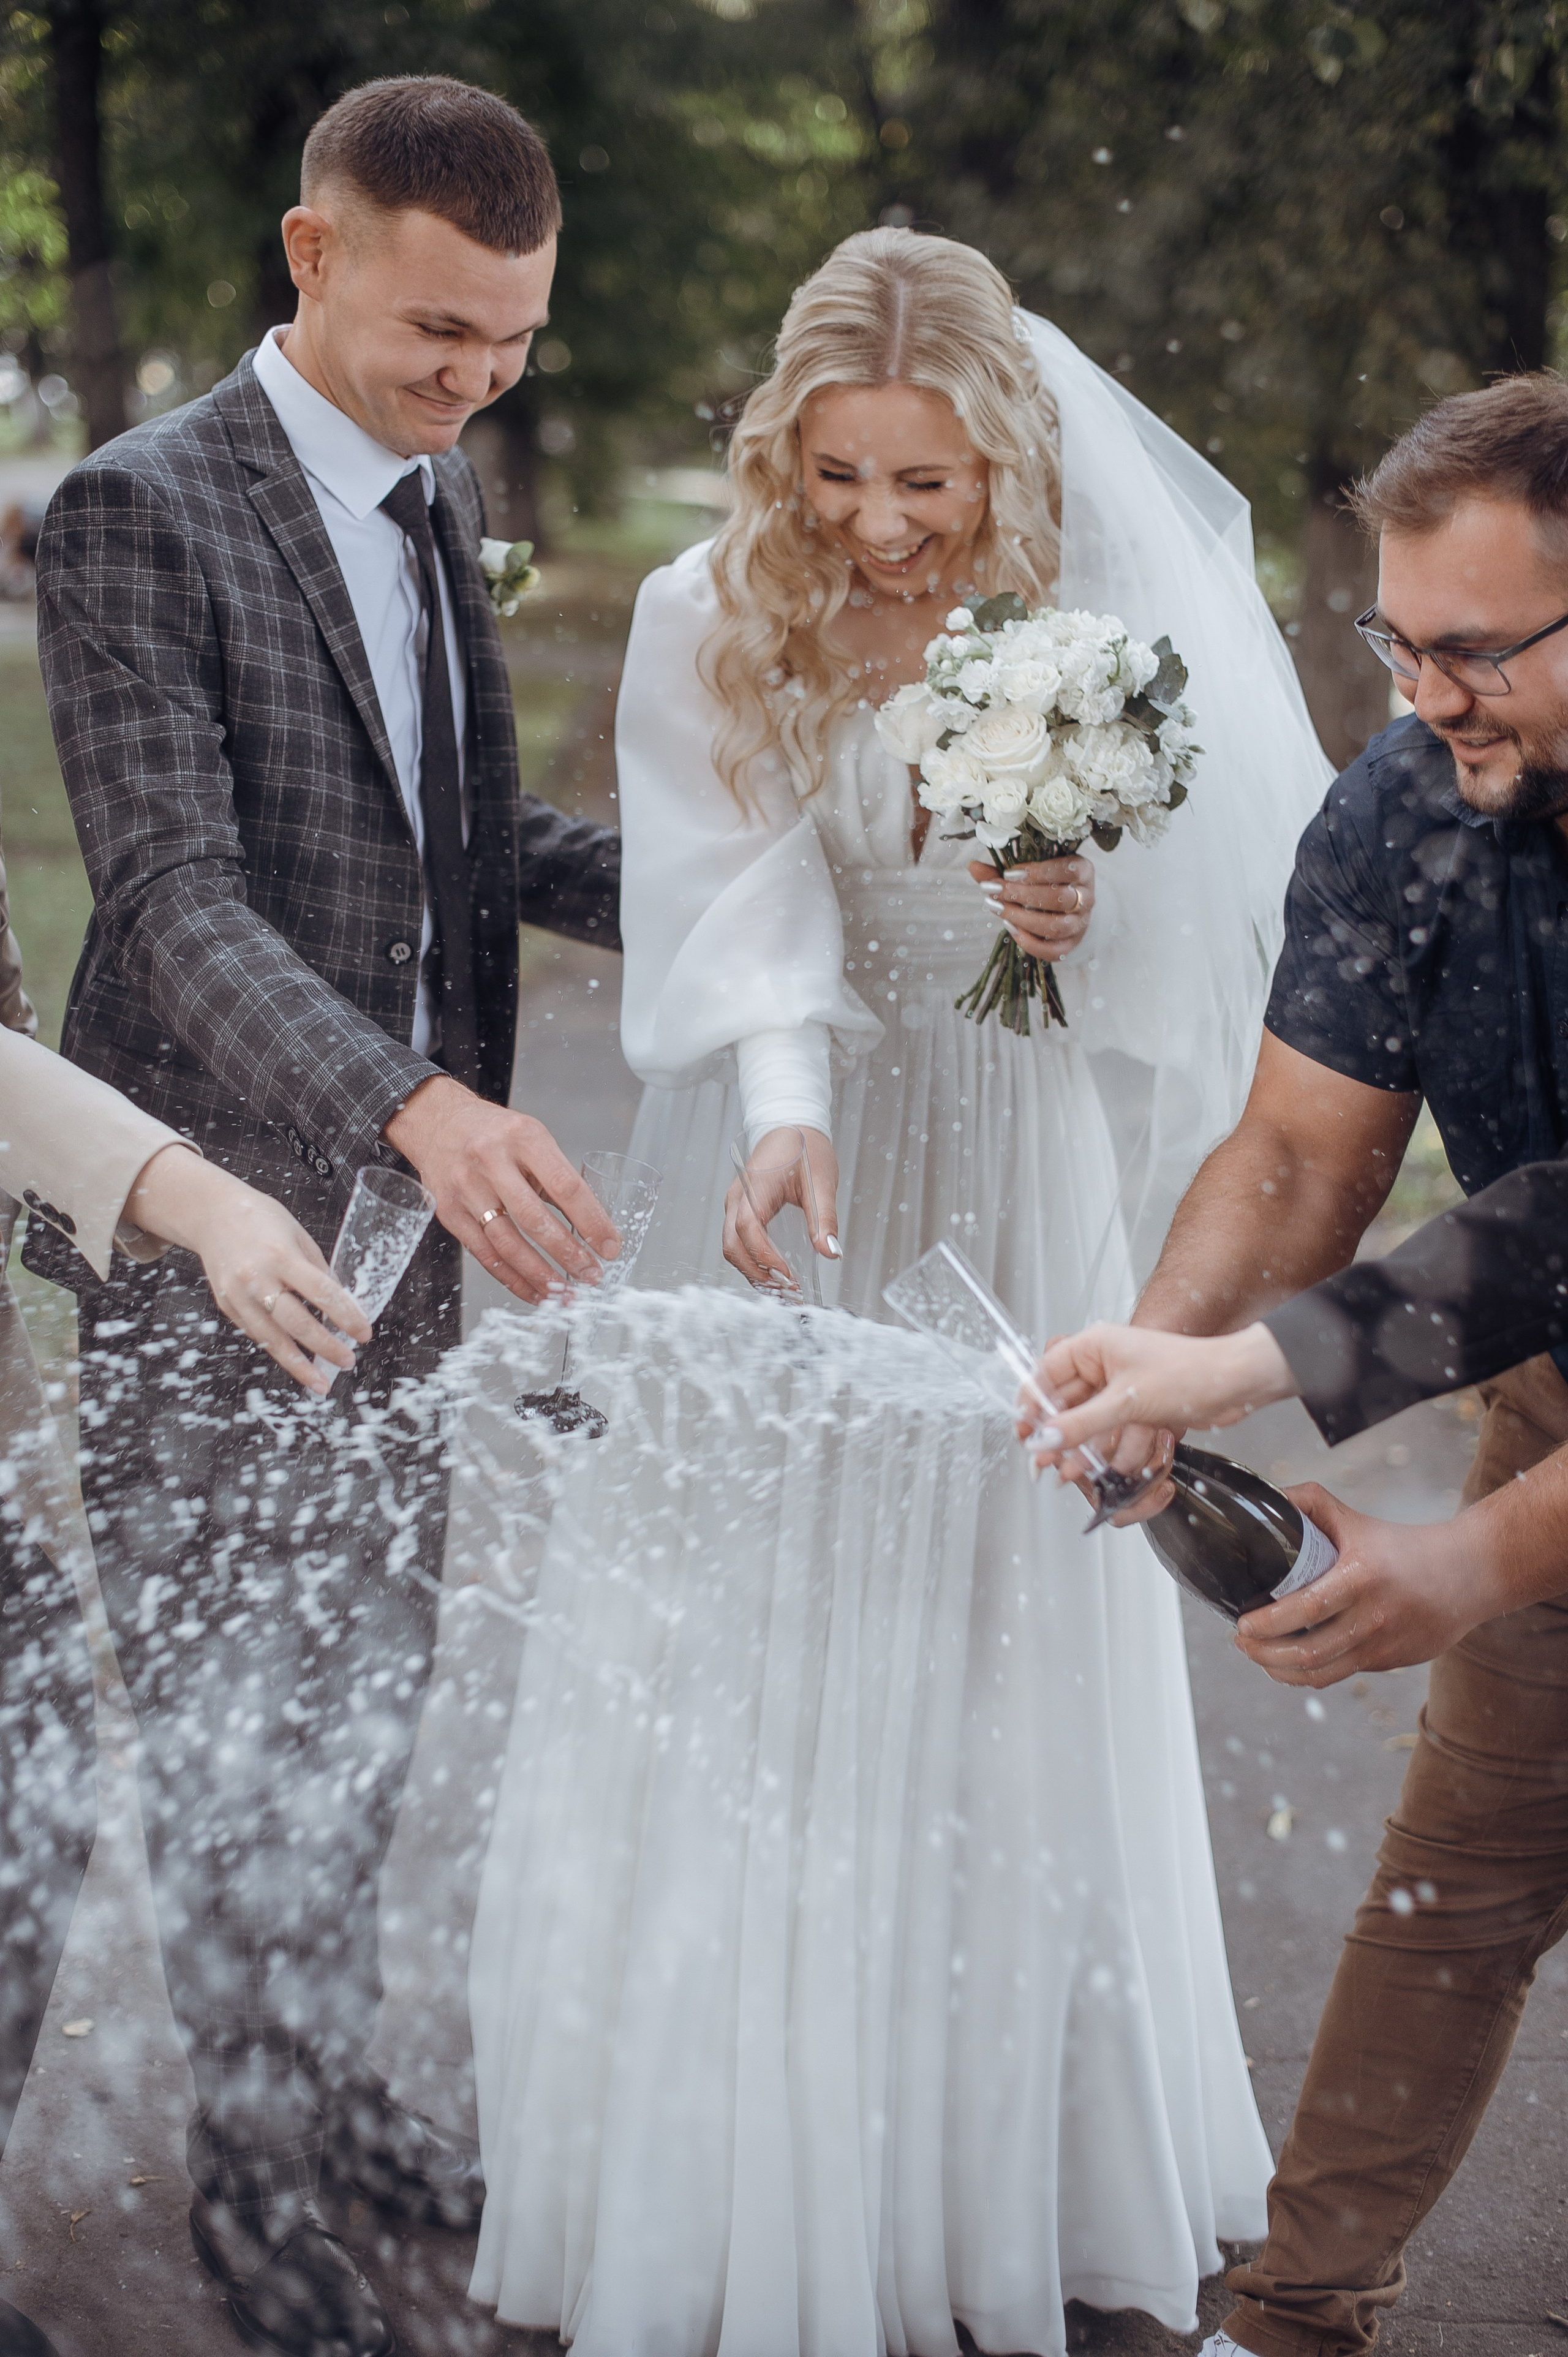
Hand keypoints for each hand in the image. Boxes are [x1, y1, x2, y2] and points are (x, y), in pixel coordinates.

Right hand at [126, 1145, 370, 1394]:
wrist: (210, 1214)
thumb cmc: (259, 1219)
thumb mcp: (298, 1236)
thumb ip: (318, 1271)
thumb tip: (343, 1304)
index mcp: (281, 1256)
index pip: (322, 1293)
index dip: (346, 1317)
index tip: (364, 1334)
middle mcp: (257, 1279)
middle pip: (296, 1322)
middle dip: (325, 1347)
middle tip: (347, 1361)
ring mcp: (238, 1296)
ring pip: (272, 1339)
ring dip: (299, 1365)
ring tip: (321, 1383)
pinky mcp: (227, 1306)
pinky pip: (257, 1333)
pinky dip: (278, 1349)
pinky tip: (296, 1361)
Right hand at [383, 1074, 619, 1305]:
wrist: (437, 1123)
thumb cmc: (493, 1132)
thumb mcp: (531, 1137)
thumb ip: (556, 1176)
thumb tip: (591, 1225)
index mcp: (523, 1137)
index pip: (565, 1186)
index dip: (592, 1221)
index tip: (610, 1247)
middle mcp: (491, 1161)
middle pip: (534, 1219)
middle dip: (568, 1254)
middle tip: (591, 1275)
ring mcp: (466, 1188)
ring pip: (507, 1243)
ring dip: (540, 1275)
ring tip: (564, 1292)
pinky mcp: (450, 1212)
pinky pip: (484, 1254)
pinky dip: (512, 1278)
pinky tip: (533, 1290)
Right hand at [723, 1126, 839, 1291]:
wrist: (790, 1126)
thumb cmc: (803, 1147)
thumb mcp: (822, 1182)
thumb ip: (825, 1218)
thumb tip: (830, 1251)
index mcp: (756, 1187)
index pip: (748, 1227)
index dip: (764, 1256)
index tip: (787, 1274)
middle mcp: (738, 1197)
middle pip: (732, 1245)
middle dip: (755, 1273)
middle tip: (787, 1290)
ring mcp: (736, 1204)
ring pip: (732, 1246)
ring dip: (753, 1270)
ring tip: (783, 1287)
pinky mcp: (741, 1209)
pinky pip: (738, 1240)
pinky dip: (753, 1260)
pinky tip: (774, 1272)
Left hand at [968, 853, 1093, 961]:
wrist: (1066, 907)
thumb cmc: (1045, 882)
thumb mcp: (1030, 870)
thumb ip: (1004, 870)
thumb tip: (973, 867)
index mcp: (1082, 870)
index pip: (1068, 869)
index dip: (1038, 871)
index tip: (1009, 873)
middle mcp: (1087, 897)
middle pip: (1061, 899)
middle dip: (1024, 895)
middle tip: (996, 891)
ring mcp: (1081, 924)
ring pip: (1057, 926)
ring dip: (1023, 919)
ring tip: (998, 909)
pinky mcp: (1071, 945)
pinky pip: (1054, 951)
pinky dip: (1029, 942)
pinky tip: (1010, 928)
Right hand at [1022, 1322, 1294, 1454]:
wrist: (1237, 1383)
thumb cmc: (1190, 1372)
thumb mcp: (1128, 1400)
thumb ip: (1082, 1423)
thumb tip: (1045, 1438)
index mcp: (1094, 1346)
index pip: (1045, 1373)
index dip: (1031, 1404)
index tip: (1024, 1433)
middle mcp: (1103, 1365)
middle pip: (1064, 1402)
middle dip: (1057, 1434)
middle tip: (1045, 1460)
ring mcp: (1120, 1387)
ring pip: (1088, 1422)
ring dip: (1083, 1448)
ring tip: (1073, 1472)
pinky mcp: (1137, 1408)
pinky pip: (1111, 1432)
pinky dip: (1108, 1450)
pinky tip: (1105, 1467)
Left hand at [1233, 1482, 1497, 1685]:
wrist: (1467, 1575)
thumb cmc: (1404, 1546)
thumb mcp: (1355, 1520)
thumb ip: (1310, 1503)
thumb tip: (1268, 1497)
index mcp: (1361, 1579)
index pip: (1307, 1609)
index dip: (1268, 1623)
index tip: (1241, 1624)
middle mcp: (1372, 1618)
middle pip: (1309, 1651)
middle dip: (1264, 1653)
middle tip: (1240, 1641)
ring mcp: (1382, 1645)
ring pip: (1321, 1673)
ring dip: (1280, 1670)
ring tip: (1257, 1656)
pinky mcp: (1389, 1662)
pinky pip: (1339, 1676)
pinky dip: (1307, 1676)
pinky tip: (1287, 1666)